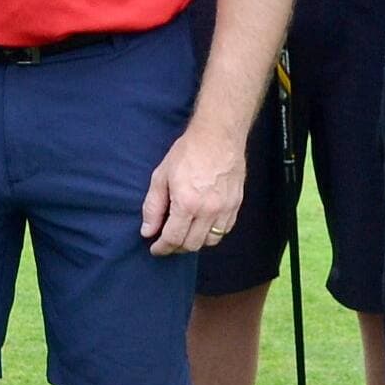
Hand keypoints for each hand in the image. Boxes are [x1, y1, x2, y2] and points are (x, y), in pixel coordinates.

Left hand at [140, 120, 242, 255]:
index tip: (155, 249)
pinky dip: (212, 233)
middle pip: (191, 245)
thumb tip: (148, 231)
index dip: (162, 248)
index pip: (173, 239)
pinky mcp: (236, 205)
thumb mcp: (161, 176)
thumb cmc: (188, 152)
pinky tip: (203, 225)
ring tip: (185, 233)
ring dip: (195, 242)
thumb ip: (153, 206)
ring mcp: (225, 209)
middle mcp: (208, 211)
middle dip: (176, 247)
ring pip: (210, 241)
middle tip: (168, 241)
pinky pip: (225, 230)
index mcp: (187, 204)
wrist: (219, 136)